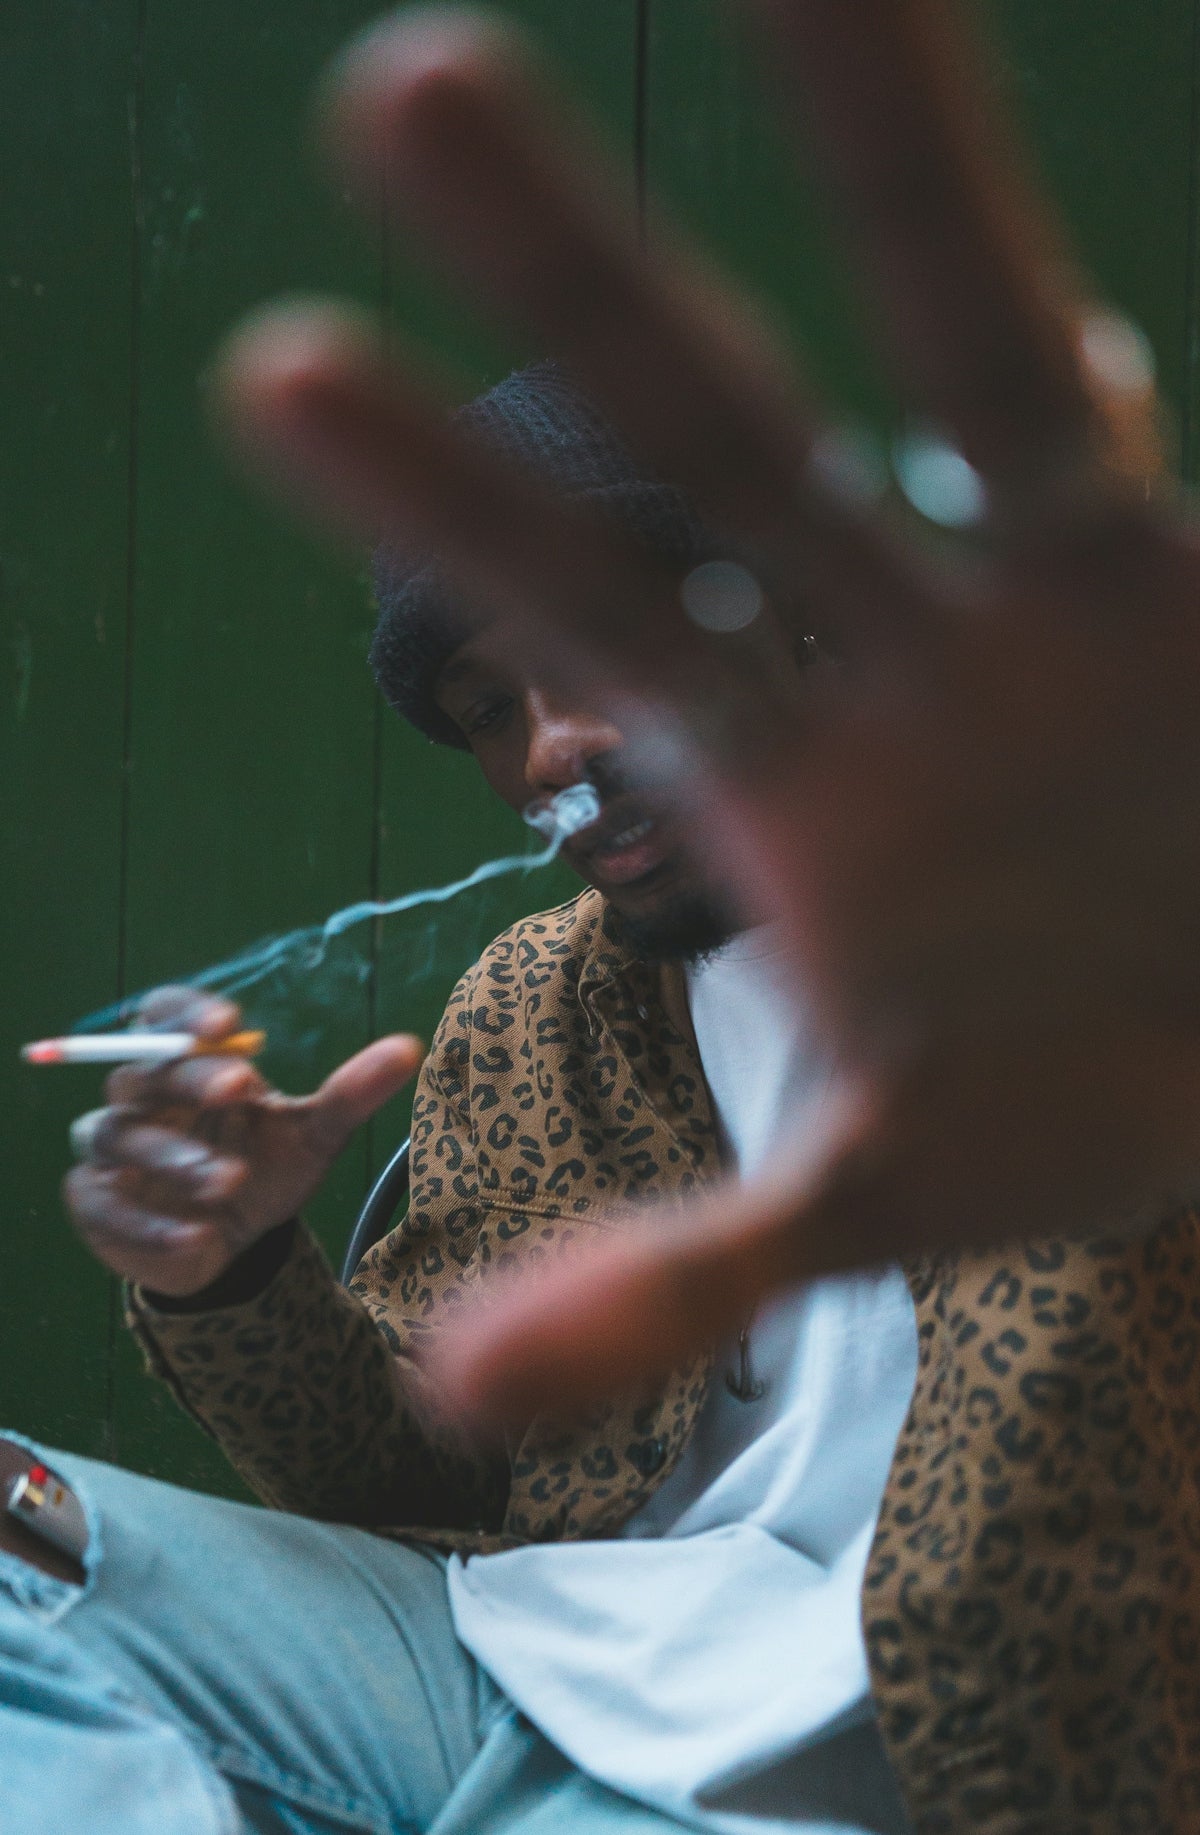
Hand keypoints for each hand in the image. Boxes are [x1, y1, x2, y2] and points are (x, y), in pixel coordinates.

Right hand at [64, 987, 421, 1295]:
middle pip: (144, 1069)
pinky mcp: (95, 1202)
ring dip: (174, 1155)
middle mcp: (139, 1097)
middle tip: (238, 1089)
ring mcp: (111, 1149)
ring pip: (120, 1134)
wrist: (234, 1248)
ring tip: (229, 1181)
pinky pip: (104, 1203)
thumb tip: (410, 1048)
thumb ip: (351, 1093)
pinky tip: (195, 1239)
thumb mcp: (314, 1135)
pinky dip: (149, 1224)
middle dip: (190, 1078)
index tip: (228, 1025)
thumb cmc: (267, 1171)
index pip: (166, 1014)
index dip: (187, 1013)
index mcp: (188, 1064)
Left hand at [211, 1, 1199, 1418]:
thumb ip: (672, 1278)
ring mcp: (1061, 583)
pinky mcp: (1196, 573)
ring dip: (908, 151)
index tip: (272, 363)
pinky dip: (1156, 370)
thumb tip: (455, 1402)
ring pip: (974, 339)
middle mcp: (897, 631)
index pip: (593, 603)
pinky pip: (1153, 430)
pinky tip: (1186, 224)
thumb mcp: (869, 1204)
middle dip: (577, 274)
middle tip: (393, 81)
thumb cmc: (1047, 1109)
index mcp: (781, 765)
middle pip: (716, 426)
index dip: (450, 500)